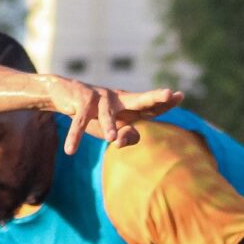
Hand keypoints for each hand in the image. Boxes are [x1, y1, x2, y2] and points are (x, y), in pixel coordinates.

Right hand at [46, 80, 183, 153]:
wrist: (63, 94)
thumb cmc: (93, 113)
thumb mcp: (111, 128)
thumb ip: (126, 137)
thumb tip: (128, 139)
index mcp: (129, 105)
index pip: (151, 106)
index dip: (165, 102)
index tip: (180, 95)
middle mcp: (118, 99)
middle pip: (139, 99)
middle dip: (154, 97)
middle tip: (168, 93)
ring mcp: (100, 98)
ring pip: (107, 114)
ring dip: (108, 126)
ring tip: (110, 140)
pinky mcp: (82, 101)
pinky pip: (79, 122)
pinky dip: (74, 136)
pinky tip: (70, 150)